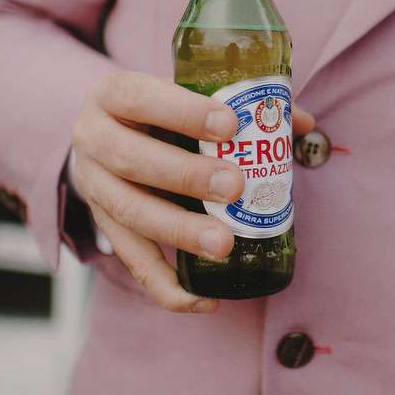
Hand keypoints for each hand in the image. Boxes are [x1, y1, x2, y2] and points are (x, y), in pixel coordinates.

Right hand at [70, 70, 314, 312]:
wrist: (103, 138)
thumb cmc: (157, 113)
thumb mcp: (181, 96)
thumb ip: (239, 104)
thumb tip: (300, 122)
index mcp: (113, 95)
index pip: (139, 97)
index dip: (183, 111)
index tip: (230, 124)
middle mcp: (93, 139)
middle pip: (131, 158)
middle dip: (186, 175)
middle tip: (234, 186)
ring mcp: (94, 186)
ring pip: (130, 213)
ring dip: (180, 231)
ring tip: (225, 244)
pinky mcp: (104, 228)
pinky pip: (133, 263)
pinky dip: (167, 287)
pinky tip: (204, 300)